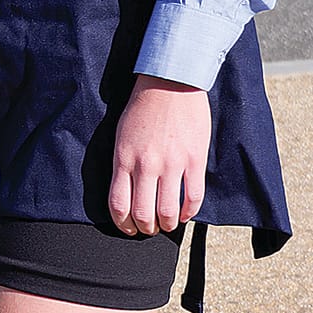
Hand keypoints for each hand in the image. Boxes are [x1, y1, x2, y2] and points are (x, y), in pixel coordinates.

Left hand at [109, 73, 209, 234]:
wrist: (170, 83)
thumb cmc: (143, 107)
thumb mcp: (122, 134)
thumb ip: (123, 163)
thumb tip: (126, 191)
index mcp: (124, 157)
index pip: (118, 203)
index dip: (123, 223)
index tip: (128, 228)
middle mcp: (146, 164)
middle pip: (143, 213)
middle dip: (145, 228)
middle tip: (148, 229)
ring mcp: (171, 164)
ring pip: (167, 211)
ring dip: (166, 225)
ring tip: (166, 224)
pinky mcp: (194, 161)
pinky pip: (192, 197)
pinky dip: (188, 213)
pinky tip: (184, 214)